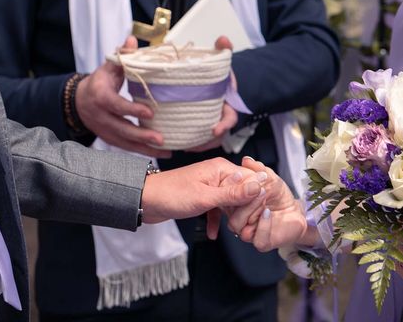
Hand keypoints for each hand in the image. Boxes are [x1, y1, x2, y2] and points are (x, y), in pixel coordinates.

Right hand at [76, 36, 170, 157]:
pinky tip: (159, 154)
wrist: (78, 100)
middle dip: (141, 136)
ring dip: (145, 149)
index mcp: (100, 95)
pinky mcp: (108, 139)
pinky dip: (142, 152)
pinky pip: (125, 148)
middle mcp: (100, 116)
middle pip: (121, 129)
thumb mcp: (109, 66)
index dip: (132, 110)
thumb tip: (132, 39)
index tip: (150, 113)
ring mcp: (103, 130)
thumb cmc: (100, 82)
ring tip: (166, 150)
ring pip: (124, 143)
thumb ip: (122, 55)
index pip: (115, 105)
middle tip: (161, 138)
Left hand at [140, 157, 266, 223]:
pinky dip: (216, 220)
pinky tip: (212, 234)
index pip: (251, 179)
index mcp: (222, 168)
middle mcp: (219, 174)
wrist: (144, 200)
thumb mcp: (206, 198)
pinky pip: (217, 208)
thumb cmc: (171, 195)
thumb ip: (234, 194)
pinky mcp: (203, 196)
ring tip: (234, 231)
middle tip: (243, 226)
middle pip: (243, 191)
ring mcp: (211, 185)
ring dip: (231, 216)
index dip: (257, 196)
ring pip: (231, 201)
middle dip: (244, 210)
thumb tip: (259, 186)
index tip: (258, 214)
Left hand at [186, 36, 237, 151]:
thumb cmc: (217, 76)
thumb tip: (223, 39)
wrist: (213, 83)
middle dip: (204, 143)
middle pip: (215, 137)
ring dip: (192, 145)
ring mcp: (208, 125)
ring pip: (203, 141)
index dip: (224, 126)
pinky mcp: (197, 128)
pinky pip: (193, 140)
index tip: (214, 130)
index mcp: (227, 106)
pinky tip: (171, 143)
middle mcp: (219, 119)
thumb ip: (223, 50)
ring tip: (177, 145)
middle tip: (190, 146)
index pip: (230, 119)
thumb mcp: (221, 62)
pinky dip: (184, 143)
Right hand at [225, 157, 308, 251]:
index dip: (230, 185)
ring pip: (237, 225)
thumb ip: (258, 169)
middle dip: (242, 197)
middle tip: (257, 186)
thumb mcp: (270, 178)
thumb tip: (247, 160)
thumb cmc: (279, 195)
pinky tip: (267, 212)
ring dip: (250, 209)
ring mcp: (250, 232)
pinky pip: (257, 239)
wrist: (297, 210)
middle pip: (228, 211)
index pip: (225, 197)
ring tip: (263, 196)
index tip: (241, 174)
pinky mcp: (263, 242)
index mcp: (236, 205)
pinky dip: (262, 224)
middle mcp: (239, 219)